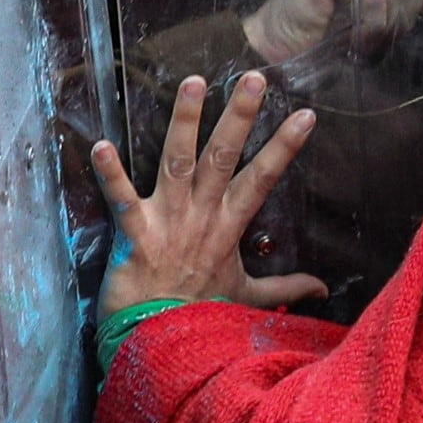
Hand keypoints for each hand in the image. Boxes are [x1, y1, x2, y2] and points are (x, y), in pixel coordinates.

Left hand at [90, 73, 325, 320]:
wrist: (161, 345)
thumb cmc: (200, 316)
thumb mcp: (248, 298)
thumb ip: (285, 289)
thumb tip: (322, 291)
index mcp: (227, 226)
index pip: (263, 178)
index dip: (284, 147)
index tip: (306, 115)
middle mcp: (202, 216)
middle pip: (224, 158)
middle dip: (239, 116)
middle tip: (253, 78)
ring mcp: (169, 222)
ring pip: (178, 163)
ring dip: (184, 122)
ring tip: (192, 82)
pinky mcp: (135, 235)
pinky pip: (121, 200)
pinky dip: (110, 175)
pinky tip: (100, 146)